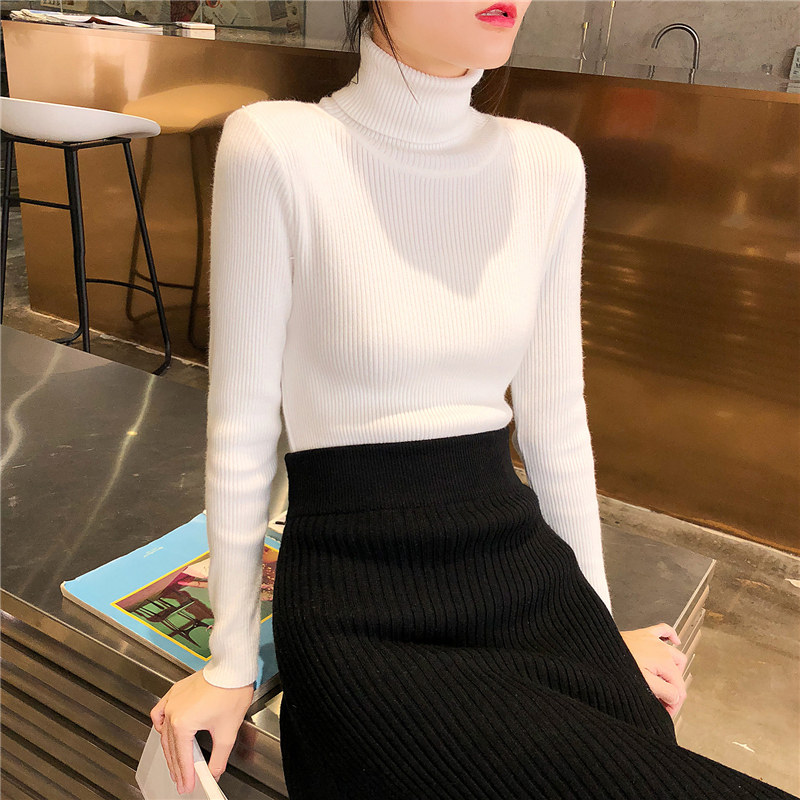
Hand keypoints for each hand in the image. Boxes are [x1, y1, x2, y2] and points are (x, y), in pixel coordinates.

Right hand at [150, 668, 253, 794]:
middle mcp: (173, 712)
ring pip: (165, 733)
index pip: (182, 757)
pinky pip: (160, 711)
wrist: (232, 669)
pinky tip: (164, 731)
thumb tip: (214, 772)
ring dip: (169, 750)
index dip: (185, 775)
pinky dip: (160, 724)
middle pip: (172, 748)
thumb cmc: (230, 692)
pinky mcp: (176, 692)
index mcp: (183, 723)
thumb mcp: (227, 732)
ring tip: (175, 763)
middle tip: (182, 781)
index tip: (187, 785)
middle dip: (177, 767)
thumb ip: (219, 758)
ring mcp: (172, 701)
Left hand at [620, 622, 687, 718]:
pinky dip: (671, 636)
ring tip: (665, 683)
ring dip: (674, 670)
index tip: (665, 711)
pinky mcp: (644, 634)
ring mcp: (653, 641)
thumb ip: (665, 692)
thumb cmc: (616, 666)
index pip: (678, 688)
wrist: (598, 650)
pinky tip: (674, 641)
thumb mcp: (644, 685)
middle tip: (662, 701)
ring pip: (675, 655)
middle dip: (673, 690)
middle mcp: (661, 650)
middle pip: (677, 674)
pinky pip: (664, 630)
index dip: (673, 704)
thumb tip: (676, 696)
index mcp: (664, 662)